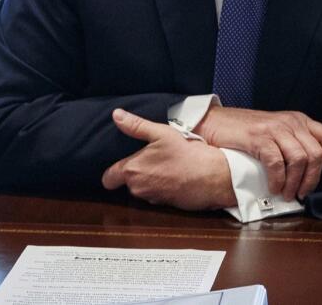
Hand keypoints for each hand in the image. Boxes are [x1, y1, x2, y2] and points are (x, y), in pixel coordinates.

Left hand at [101, 108, 235, 209]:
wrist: (213, 176)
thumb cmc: (187, 154)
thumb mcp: (162, 133)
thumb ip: (136, 126)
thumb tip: (116, 115)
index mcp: (132, 170)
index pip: (108, 179)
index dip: (113, 172)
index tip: (124, 164)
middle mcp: (138, 188)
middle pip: (128, 183)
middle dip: (137, 174)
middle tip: (153, 160)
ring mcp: (152, 199)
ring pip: (144, 190)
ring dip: (151, 181)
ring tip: (168, 167)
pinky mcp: (167, 206)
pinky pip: (159, 196)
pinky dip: (165, 188)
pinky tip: (178, 177)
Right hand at [193, 106, 321, 200]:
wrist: (216, 121)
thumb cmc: (246, 131)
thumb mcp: (277, 132)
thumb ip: (293, 143)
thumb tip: (309, 171)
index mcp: (299, 120)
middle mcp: (291, 122)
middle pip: (315, 153)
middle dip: (312, 178)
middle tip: (302, 193)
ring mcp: (275, 129)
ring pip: (299, 160)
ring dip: (295, 182)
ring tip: (286, 194)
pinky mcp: (258, 137)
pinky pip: (277, 162)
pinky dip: (277, 179)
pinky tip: (273, 188)